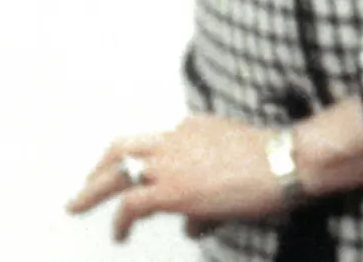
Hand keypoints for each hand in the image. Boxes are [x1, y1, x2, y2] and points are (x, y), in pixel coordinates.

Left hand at [66, 115, 290, 243]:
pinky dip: (119, 221)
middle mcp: (176, 138)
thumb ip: (210, 194)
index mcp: (194, 126)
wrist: (286, 161)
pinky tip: (118, 235)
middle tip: (85, 184)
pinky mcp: (171, 190)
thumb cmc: (275, 166)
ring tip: (75, 206)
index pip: (160, 144)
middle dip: (100, 167)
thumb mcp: (237, 171)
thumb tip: (190, 226)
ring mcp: (171, 163)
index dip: (151, 166)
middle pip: (124, 148)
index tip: (148, 183)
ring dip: (91, 190)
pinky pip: (130, 205)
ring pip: (116, 171)